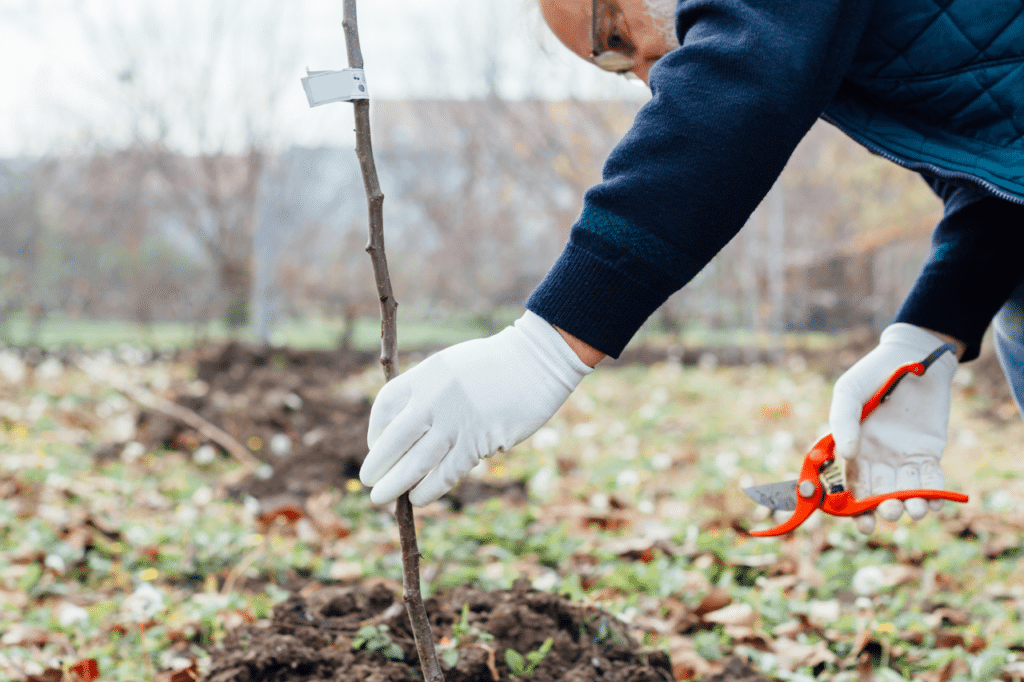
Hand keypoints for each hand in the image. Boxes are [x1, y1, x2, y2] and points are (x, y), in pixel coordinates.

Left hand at [361, 311, 592, 505]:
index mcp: (425, 374)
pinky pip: (446, 472)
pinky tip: (417, 498)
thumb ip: (428, 392)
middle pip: (395, 439)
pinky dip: (429, 489)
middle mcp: (435, 397)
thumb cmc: (494, 365)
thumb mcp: (451, 366)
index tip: (376, 445)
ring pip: (417, 462)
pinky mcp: (480, 440)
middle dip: (378, 465)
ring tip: (381, 498)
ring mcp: (457, 420)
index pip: (385, 406)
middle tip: (369, 483)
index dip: (375, 430)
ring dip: (396, 484)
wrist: (537, 362)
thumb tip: (408, 432)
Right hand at [828, 324, 957, 533]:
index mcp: (853, 449)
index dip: (856, 508)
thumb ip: (843, 422)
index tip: (863, 524)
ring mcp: (904, 457)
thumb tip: (846, 455)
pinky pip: (930, 479)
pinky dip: (934, 494)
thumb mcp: (848, 392)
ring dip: (911, 505)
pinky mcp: (928, 452)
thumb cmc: (873, 373)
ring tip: (915, 510)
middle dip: (884, 509)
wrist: (913, 357)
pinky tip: (934, 502)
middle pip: (879, 494)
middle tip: (890, 512)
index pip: (852, 485)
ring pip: (906, 491)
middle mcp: (877, 458)